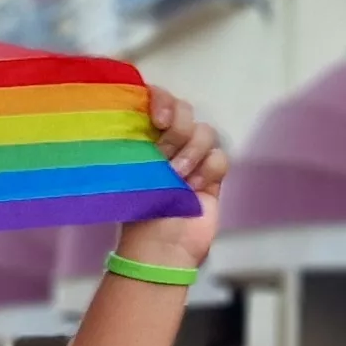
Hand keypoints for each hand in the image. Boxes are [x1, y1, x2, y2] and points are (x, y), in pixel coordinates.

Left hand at [112, 84, 225, 271]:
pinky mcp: (213, 176)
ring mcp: (193, 158)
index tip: (157, 118)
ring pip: (205, 132)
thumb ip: (129, 143)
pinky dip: (209, 171)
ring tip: (178, 178)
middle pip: (185, 110)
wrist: (160, 247)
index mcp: (143, 136)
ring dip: (191, 153)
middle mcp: (168, 142)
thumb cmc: (136, 212)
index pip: (155, 99)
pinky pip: (220, 157)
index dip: (161, 98)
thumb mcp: (125, 174)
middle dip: (177, 129)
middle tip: (163, 155)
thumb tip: (127, 118)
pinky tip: (195, 190)